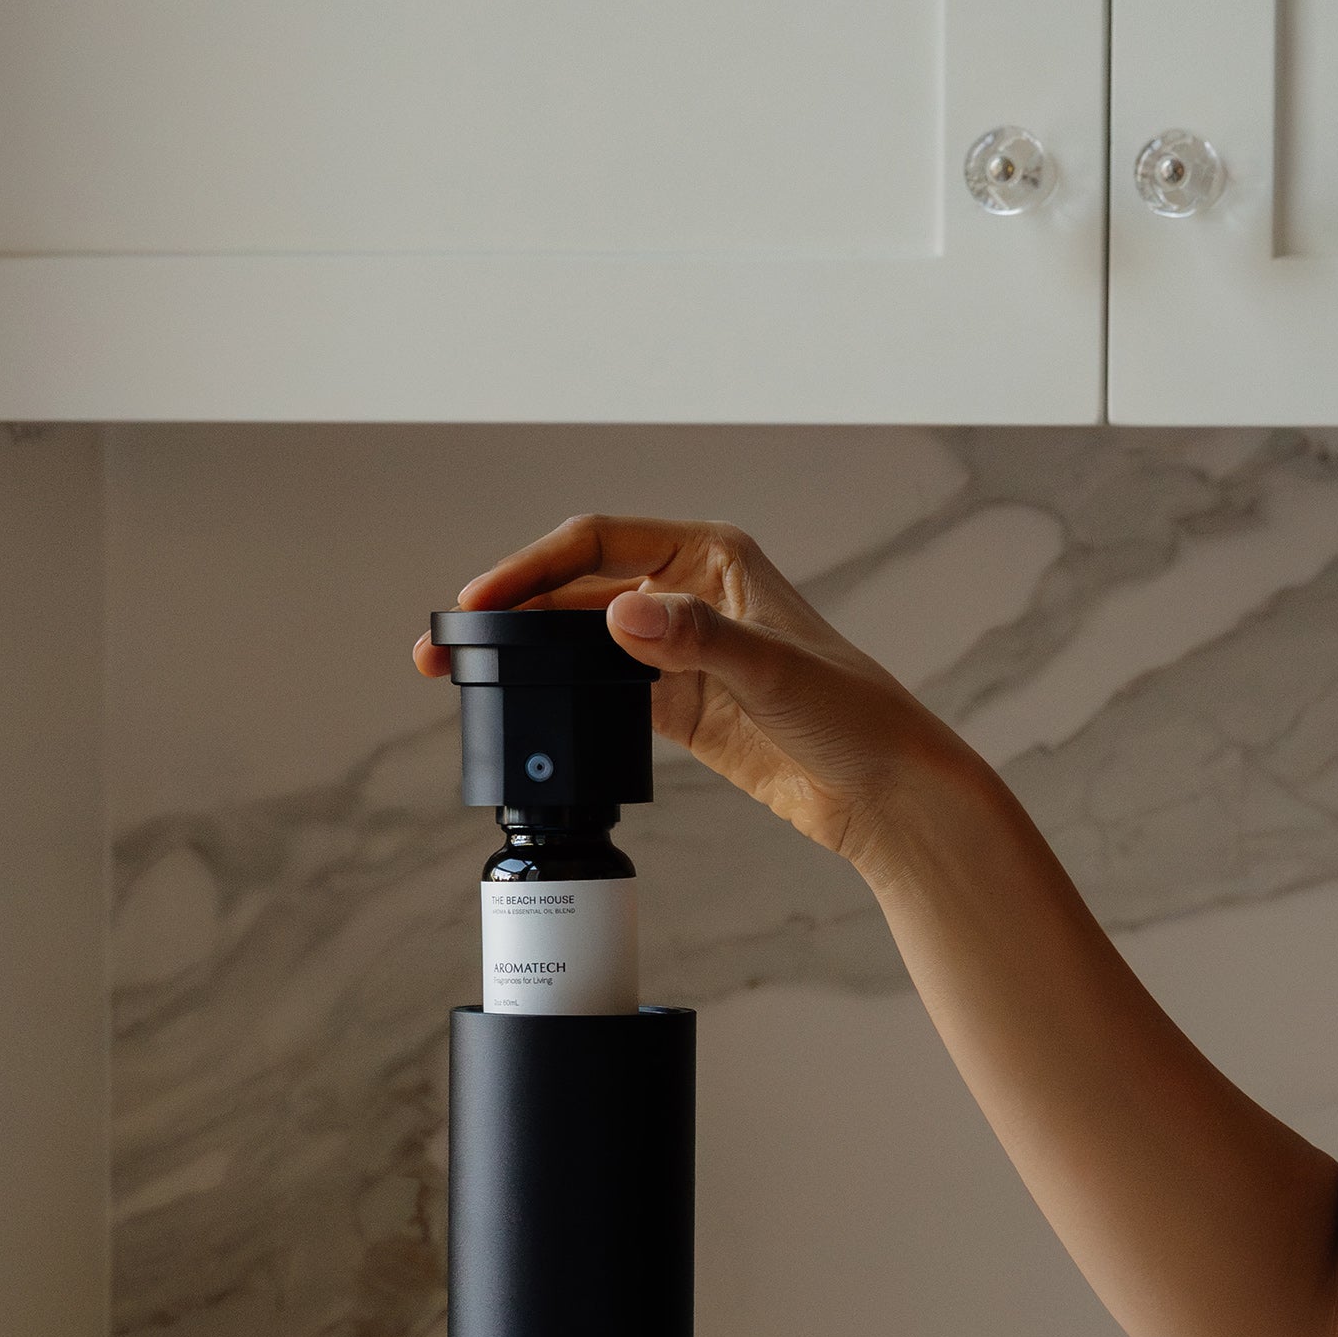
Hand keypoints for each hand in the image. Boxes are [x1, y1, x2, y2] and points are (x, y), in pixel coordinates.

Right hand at [412, 514, 982, 873]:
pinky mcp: (683, 708)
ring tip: (468, 678)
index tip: (483, 599)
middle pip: (578, 593)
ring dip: (528, 658)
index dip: (532, 569)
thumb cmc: (855, 715)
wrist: (887, 792)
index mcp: (712, 557)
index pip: (598, 545)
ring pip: (583, 644)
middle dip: (512, 614)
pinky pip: (605, 694)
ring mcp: (683, 654)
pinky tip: (526, 713)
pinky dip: (564, 700)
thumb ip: (696, 640)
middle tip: (450, 645)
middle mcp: (691, 596)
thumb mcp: (773, 669)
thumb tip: (621, 615)